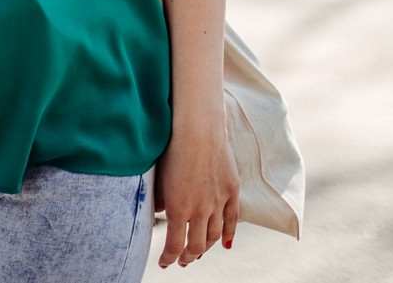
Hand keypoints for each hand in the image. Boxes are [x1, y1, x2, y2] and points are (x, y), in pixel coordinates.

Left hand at [154, 119, 238, 268]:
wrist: (198, 128)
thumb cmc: (171, 149)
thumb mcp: (159, 178)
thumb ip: (162, 200)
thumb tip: (163, 214)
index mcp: (178, 209)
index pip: (174, 246)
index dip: (169, 258)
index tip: (165, 263)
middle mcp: (200, 210)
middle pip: (197, 245)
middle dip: (188, 256)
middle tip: (183, 261)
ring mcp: (218, 201)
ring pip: (215, 236)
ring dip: (207, 247)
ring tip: (199, 252)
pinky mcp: (232, 191)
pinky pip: (233, 219)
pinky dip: (229, 234)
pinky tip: (226, 244)